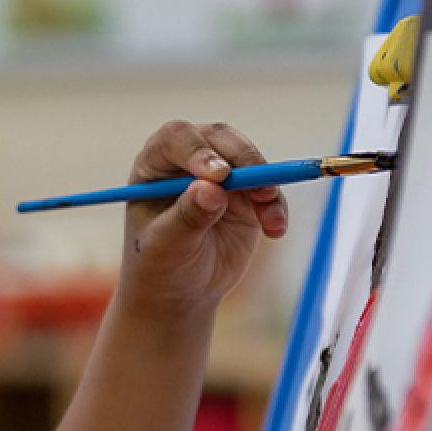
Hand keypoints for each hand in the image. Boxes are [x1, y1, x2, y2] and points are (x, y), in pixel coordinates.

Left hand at [119, 121, 287, 318]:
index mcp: (155, 164)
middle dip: (242, 158)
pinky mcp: (247, 195)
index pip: (176, 139)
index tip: (219, 175)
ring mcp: (220, 176)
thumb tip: (210, 189)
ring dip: (266, 183)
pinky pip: (269, 189)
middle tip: (258, 187)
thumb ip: (186, 217)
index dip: (198, 150)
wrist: (180, 292)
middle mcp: (187, 160)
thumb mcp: (166, 246)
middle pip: (219, 138)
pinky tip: (275, 230)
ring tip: (268, 216)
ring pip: (249, 159)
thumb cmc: (160, 266)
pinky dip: (276, 207)